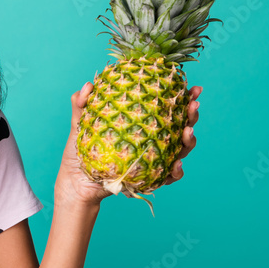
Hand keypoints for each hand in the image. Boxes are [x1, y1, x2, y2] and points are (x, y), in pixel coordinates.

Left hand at [56, 82, 201, 206]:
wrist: (75, 182)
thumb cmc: (81, 151)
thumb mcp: (80, 125)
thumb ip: (82, 103)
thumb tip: (89, 85)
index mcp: (142, 123)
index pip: (166, 107)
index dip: (183, 96)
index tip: (192, 87)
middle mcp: (152, 141)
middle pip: (180, 125)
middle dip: (192, 115)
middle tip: (193, 105)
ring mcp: (154, 160)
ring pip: (180, 150)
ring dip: (189, 141)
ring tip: (188, 133)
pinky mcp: (149, 179)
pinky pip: (167, 177)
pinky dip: (175, 173)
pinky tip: (175, 166)